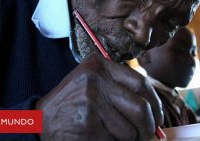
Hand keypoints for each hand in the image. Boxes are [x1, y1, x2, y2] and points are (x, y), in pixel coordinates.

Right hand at [36, 54, 162, 140]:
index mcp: (99, 65)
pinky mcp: (88, 125)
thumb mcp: (93, 84)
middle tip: (146, 135)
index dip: (155, 104)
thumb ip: (120, 88)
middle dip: (149, 128)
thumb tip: (156, 110)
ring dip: (127, 139)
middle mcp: (95, 80)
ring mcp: (91, 102)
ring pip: (130, 130)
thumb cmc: (73, 104)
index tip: (158, 117)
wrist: (41, 122)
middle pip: (141, 108)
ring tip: (110, 134)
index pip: (141, 84)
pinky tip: (98, 138)